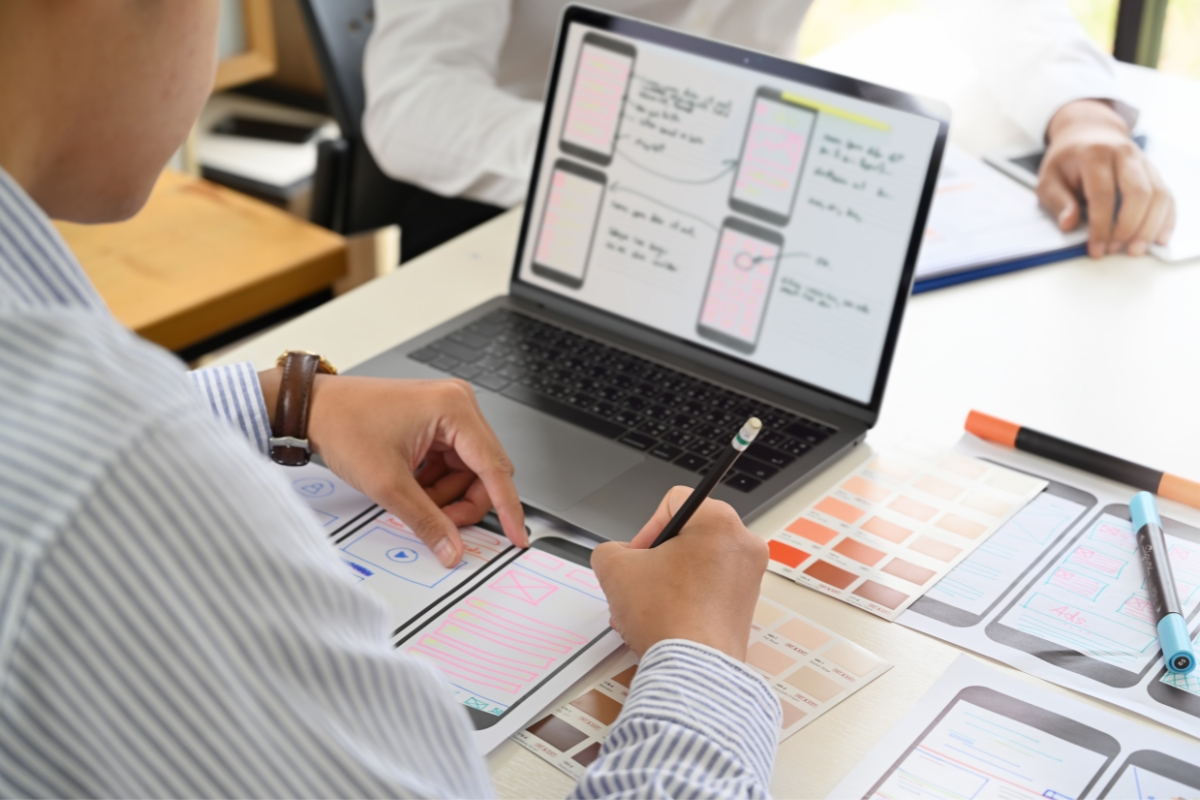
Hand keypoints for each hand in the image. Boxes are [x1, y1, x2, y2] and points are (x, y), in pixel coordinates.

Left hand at [262, 371, 526, 565]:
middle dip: (464, 502)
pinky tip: (412, 486)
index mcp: (455, 408)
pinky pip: (452, 464)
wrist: (312, 409)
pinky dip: (436, 484)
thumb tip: (452, 548)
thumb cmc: (344, 425)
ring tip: (412, 498)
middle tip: (442, 525)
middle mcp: (458, 405)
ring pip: (469, 472)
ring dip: (447, 495)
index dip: (507, 507)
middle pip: (485, 471)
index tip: (517, 535)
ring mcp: (448, 413)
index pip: (495, 467)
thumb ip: (426, 520)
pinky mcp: (436, 423)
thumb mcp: (387, 484)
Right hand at [590, 487, 766, 659]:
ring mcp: (750, 576)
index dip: (646, 529)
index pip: (674, 502)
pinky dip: (685, 598)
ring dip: (666, 580)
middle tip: (640, 581)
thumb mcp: (615, 568)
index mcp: (720, 522)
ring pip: (697, 562)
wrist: (691, 669)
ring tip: (646, 606)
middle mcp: (744, 544)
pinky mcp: (746, 605)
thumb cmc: (666, 616)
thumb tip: (618, 556)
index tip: (637, 556)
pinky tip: (663, 620)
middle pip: (687, 534)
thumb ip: (610, 549)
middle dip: (656, 558)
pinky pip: (710, 587)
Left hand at [1040, 99, 1173, 257]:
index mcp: (1095, 154)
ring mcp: (1143, 161)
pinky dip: (1166, 218)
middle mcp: (1124, 154)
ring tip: (1137, 249)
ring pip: (1159, 194)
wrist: (1088, 131)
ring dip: (1150, 226)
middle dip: (1129, 226)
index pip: (1103, 194)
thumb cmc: (1066, 160)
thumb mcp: (1049, 179)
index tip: (1097, 248)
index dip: (1101, 225)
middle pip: (1138, 192)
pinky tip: (1159, 238)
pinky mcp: (1153, 171)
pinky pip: (1167, 195)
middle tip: (1116, 249)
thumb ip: (1059, 202)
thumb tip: (1069, 225)